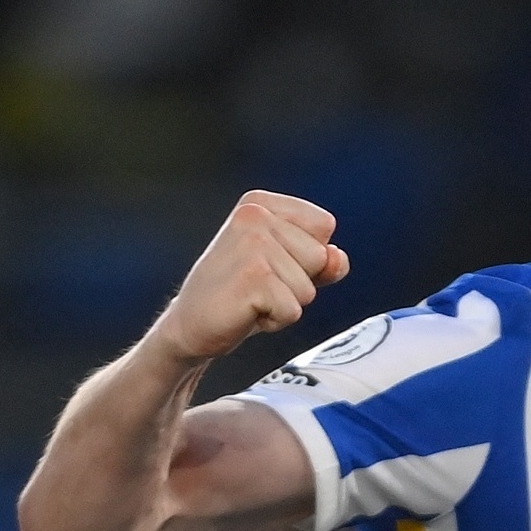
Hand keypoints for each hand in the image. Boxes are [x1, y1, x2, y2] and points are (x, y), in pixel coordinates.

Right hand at [151, 191, 348, 366]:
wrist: (191, 326)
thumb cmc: (239, 296)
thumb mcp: (284, 271)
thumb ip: (320, 262)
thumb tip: (339, 258)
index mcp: (261, 204)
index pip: (324, 226)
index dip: (307, 258)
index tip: (271, 266)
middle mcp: (255, 216)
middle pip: (320, 257)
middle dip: (298, 284)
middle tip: (258, 287)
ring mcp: (253, 245)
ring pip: (308, 288)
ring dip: (285, 305)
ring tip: (251, 299)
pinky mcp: (253, 277)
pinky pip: (294, 311)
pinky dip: (274, 321)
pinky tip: (246, 311)